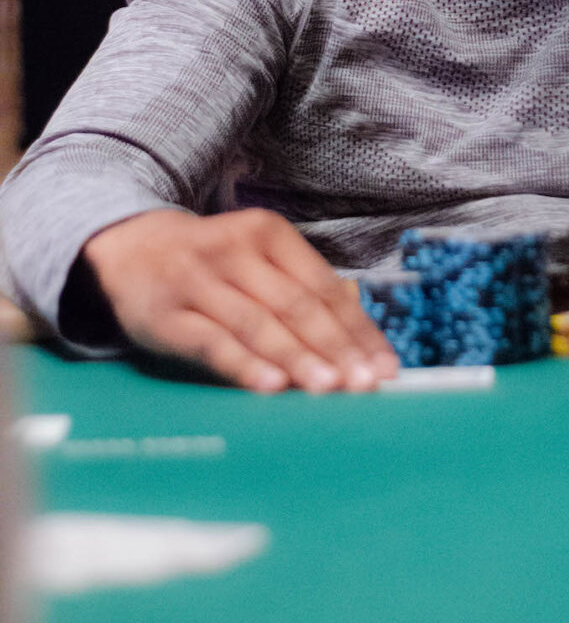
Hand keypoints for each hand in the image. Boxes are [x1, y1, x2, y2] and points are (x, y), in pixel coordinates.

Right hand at [80, 208, 396, 393]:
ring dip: (298, 358)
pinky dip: (244, 365)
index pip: (322, 286)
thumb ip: (300, 290)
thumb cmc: (212, 263)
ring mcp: (199, 280)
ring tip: (330, 388)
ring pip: (259, 323)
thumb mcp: (256, 259)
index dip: (356, 329)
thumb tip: (357, 339)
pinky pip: (212, 342)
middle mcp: (236, 250)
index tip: (384, 365)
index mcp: (268, 234)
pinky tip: (271, 386)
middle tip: (365, 383)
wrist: (131, 246)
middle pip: (296, 305)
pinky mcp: (167, 314)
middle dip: (336, 347)